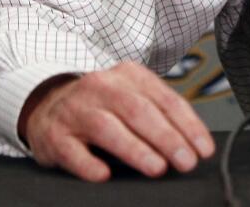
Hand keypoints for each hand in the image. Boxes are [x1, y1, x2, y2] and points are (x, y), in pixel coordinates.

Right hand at [19, 61, 215, 181]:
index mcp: (128, 75)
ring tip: (157, 168)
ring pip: (108, 128)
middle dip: (167, 138)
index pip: (165, 99)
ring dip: (136, 150)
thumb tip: (192, 143)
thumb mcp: (131, 95)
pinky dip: (89, 164)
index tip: (203, 148)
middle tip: (186, 161)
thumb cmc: (101, 105)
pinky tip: (104, 175)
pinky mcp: (53, 135)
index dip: (188, 125)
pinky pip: (71, 151)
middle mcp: (102, 87)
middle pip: (139, 111)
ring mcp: (75, 110)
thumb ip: (157, 113)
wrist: (46, 103)